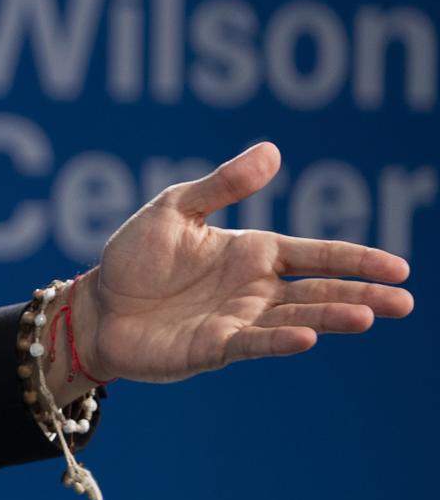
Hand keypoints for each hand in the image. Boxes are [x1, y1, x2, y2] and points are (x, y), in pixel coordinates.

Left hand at [73, 142, 413, 384]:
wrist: (96, 305)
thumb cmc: (135, 257)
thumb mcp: (175, 209)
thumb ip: (223, 185)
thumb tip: (273, 151)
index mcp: (253, 253)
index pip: (316, 255)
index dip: (356, 260)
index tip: (400, 267)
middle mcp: (254, 290)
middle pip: (318, 292)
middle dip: (361, 295)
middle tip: (404, 302)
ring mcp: (238, 321)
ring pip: (295, 319)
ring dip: (330, 317)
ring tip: (368, 316)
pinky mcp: (214, 348)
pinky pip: (252, 343)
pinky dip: (279, 341)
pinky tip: (307, 337)